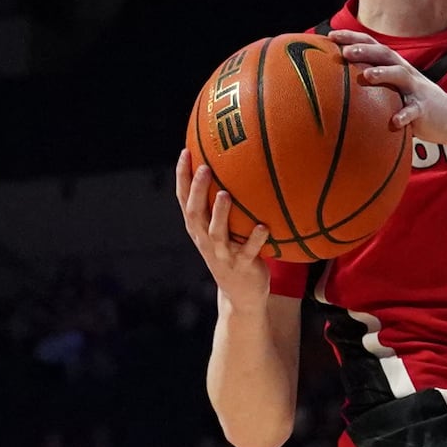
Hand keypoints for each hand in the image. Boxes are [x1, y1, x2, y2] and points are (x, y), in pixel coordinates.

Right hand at [173, 153, 274, 300]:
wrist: (242, 294)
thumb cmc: (233, 251)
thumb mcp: (223, 228)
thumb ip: (222, 202)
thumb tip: (235, 165)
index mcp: (198, 229)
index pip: (184, 199)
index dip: (182, 177)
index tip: (186, 152)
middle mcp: (206, 240)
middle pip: (195, 213)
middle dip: (198, 190)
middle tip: (204, 168)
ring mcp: (222, 255)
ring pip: (217, 233)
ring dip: (220, 214)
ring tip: (226, 195)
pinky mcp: (242, 267)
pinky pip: (248, 252)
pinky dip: (255, 240)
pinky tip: (264, 227)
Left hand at [329, 31, 446, 148]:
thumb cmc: (412, 101)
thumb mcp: (393, 88)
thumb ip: (371, 83)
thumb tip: (335, 85)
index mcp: (394, 65)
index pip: (372, 44)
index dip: (353, 37)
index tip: (331, 36)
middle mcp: (404, 72)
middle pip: (384, 54)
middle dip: (365, 50)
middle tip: (345, 52)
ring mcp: (416, 89)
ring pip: (400, 76)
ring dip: (383, 74)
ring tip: (366, 75)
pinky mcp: (424, 108)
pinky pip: (413, 111)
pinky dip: (404, 115)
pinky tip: (394, 121)